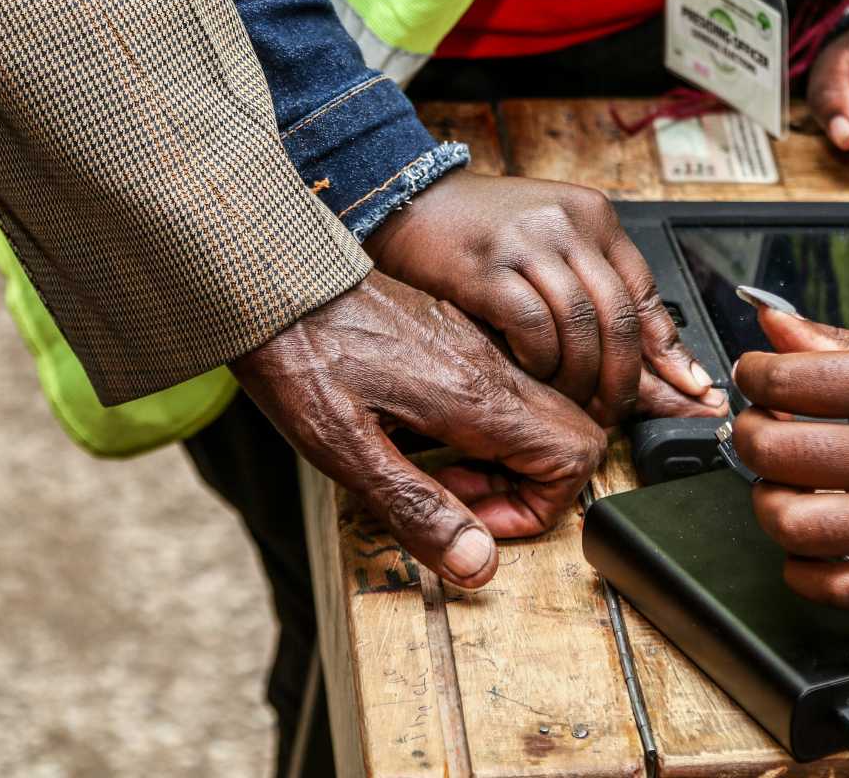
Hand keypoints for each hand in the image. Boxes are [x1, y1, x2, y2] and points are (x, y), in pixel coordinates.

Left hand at [230, 272, 607, 588]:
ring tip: (439, 468)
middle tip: (459, 496)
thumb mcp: (346, 451)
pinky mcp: (457, 338)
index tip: (474, 520)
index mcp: (476, 399)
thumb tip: (479, 565)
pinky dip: (484, 430)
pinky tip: (424, 432)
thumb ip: (419, 510)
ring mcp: (477, 348)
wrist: (274, 283)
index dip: (536, 508)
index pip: (574, 459)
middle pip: (572, 436)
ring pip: (541, 414)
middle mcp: (491, 367)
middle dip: (529, 487)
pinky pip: (506, 392)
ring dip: (505, 459)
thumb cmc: (302, 359)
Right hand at [366, 171, 726, 424]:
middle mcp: (567, 226)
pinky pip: (535, 328)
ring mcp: (528, 243)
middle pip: (619, 319)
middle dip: (622, 380)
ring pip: (582, 328)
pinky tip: (533, 374)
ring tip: (570, 404)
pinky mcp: (488, 267)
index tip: (691, 393)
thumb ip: (598, 300)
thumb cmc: (480, 235)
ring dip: (580, 379)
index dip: (669, 354)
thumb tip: (664, 371)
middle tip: (611, 414)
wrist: (408, 201)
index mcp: (593, 218)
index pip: (646, 295)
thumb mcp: (551, 252)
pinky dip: (541, 362)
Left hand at [731, 305, 848, 607]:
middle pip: (776, 453)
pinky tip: (810, 542)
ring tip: (784, 487)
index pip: (787, 381)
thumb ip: (842, 344)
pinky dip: (801, 569)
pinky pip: (832, 586)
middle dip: (750, 436)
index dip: (753, 375)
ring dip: (768, 503)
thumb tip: (772, 325)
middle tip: (761, 430)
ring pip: (791, 525)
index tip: (756, 377)